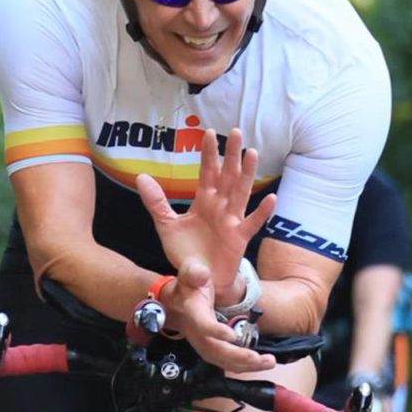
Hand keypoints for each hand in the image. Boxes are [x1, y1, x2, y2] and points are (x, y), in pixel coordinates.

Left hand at [136, 125, 277, 296]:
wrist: (197, 279)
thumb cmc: (186, 251)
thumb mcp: (166, 225)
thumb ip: (156, 202)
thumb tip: (141, 177)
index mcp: (204, 201)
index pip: (206, 172)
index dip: (208, 153)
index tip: (209, 132)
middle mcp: (219, 206)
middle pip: (227, 175)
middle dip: (231, 155)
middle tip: (237, 132)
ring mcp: (231, 220)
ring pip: (240, 192)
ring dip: (246, 174)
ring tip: (252, 153)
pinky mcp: (239, 238)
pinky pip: (252, 222)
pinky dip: (262, 212)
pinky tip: (270, 198)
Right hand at [162, 258, 272, 375]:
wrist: (174, 305)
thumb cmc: (186, 289)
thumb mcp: (188, 276)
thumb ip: (194, 273)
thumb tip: (201, 273)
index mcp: (194, 314)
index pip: (203, 325)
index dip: (216, 332)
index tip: (231, 335)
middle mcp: (198, 334)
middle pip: (216, 351)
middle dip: (238, 356)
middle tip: (257, 357)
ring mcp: (204, 345)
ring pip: (224, 361)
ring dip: (246, 365)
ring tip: (268, 362)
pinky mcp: (212, 351)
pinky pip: (227, 362)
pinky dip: (245, 366)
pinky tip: (261, 363)